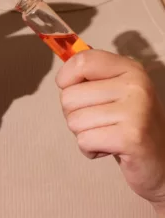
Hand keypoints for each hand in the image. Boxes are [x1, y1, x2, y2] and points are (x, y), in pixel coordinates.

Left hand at [56, 50, 164, 212]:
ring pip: (73, 121)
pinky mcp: (131, 137)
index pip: (82, 61)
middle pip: (69, 96)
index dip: (65, 77)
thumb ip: (89, 78)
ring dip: (82, 133)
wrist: (160, 156)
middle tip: (96, 121)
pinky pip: (84, 141)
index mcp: (128, 68)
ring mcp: (135, 110)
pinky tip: (107, 148)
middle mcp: (134, 84)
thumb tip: (62, 76)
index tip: (68, 88)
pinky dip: (89, 149)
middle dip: (73, 114)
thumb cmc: (127, 122)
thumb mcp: (113, 91)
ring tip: (104, 133)